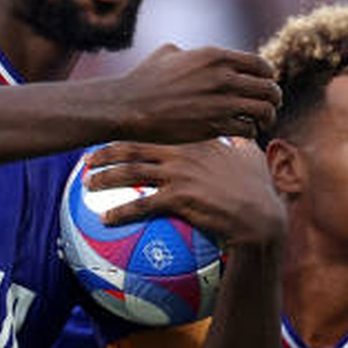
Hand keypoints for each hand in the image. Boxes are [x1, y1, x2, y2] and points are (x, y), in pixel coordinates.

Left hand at [85, 137, 286, 249]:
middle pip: (134, 146)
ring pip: (131, 171)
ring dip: (104, 177)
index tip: (112, 135)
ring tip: (87, 184)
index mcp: (195, 139)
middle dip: (105, 151)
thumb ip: (239, 143)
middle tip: (86, 159)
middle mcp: (183, 152)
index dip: (130, 130)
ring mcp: (180, 173)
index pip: (155, 128)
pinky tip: (106, 219)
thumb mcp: (250, 157)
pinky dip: (121, 211)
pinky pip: (142, 204)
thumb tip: (239, 138)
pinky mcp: (179, 197)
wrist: (260, 216)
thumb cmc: (257, 190)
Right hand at [114, 45, 280, 142]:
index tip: (262, 85)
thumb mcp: (169, 53)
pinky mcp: (214, 126)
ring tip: (258, 122)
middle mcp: (224, 77)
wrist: (129, 106)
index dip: (267, 77)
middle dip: (272, 99)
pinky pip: (248, 130)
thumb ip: (191, 52)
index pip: (262, 65)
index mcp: (217, 56)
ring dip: (265, 118)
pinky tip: (242, 133)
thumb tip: (193, 53)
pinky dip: (250, 132)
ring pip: (265, 111)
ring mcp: (220, 103)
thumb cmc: (145, 79)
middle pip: (270, 89)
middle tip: (267, 107)